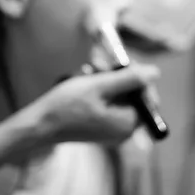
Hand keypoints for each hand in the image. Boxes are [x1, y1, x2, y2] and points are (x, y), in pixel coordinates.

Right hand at [36, 64, 159, 145]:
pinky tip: (84, 82)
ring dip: (104, 80)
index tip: (119, 64)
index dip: (135, 76)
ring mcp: (112, 129)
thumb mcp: (99, 86)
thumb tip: (155, 72)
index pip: (146, 95)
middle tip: (98, 65)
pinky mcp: (100, 126)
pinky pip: (107, 104)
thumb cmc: (66, 106)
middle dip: (116, 76)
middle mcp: (123, 131)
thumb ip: (129, 79)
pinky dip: (98, 91)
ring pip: (118, 96)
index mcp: (128, 124)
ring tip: (87, 72)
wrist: (39, 126)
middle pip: (131, 95)